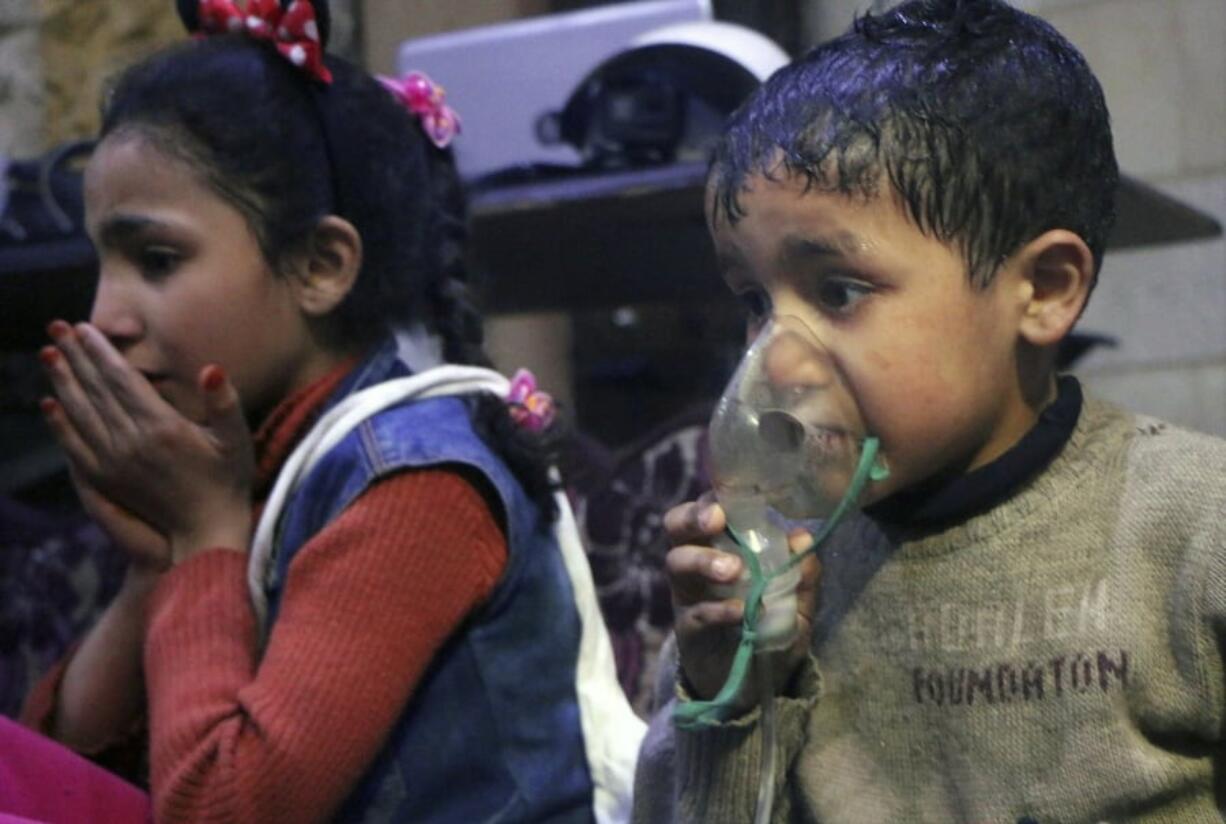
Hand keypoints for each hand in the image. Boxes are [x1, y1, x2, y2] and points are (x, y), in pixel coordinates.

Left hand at [40, 321, 255, 562]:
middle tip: (57, 327)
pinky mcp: (106, 481)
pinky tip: (49, 404)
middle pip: (95, 391)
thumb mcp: (237, 439)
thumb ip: (224, 402)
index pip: (122, 380)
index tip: (84, 328)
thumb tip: (211, 369)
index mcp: (162, 427)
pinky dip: (59, 423)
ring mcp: (114, 463)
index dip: (101, 352)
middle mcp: (131, 443)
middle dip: (75, 357)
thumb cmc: (228, 481)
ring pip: (80, 414)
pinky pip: (74, 446)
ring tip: (48, 354)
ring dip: (62, 382)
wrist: (206, 532)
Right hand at [665, 492, 819, 703]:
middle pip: (676, 527)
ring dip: (704, 560)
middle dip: (692, 517)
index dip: (711, 499)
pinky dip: (718, 609)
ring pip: (677, 563)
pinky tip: (741, 611)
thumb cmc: (769, 627)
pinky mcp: (688, 629)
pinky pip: (695, 612)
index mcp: (720, 546)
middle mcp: (696, 563)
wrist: (751, 683)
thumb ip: (802, 573)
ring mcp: (688, 595)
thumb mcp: (797, 602)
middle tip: (716, 521)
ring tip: (734, 570)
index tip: (728, 501)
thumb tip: (803, 538)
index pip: (706, 510)